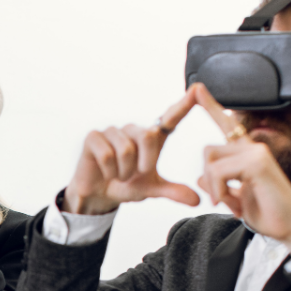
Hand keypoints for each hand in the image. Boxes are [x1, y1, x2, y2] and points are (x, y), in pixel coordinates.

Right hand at [64, 89, 200, 214]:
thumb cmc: (126, 185)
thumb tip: (197, 201)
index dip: (183, 105)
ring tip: (118, 174)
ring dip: (124, 171)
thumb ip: (173, 192)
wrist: (98, 194)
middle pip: (148, 136)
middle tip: (135, 174)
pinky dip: (109, 171)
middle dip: (143, 163)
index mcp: (152, 138)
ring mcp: (112, 131)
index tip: (197, 90)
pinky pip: (107, 155)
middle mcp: (134, 129)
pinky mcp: (93, 136)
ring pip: (126, 150)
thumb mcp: (151, 190)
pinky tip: (105, 172)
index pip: (170, 119)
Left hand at [192, 85, 290, 254]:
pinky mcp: (257, 163)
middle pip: (208, 150)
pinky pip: (218, 171)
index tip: (197, 88)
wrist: (290, 228)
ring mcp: (257, 153)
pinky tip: (232, 203)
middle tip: (224, 199)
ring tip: (232, 203)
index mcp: (248, 154)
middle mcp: (254, 149)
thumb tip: (200, 176)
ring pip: (211, 161)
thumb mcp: (236, 200)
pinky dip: (218, 191)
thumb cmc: (269, 215)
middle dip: (209, 178)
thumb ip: (219, 185)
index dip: (212, 107)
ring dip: (214, 188)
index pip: (228, 126)